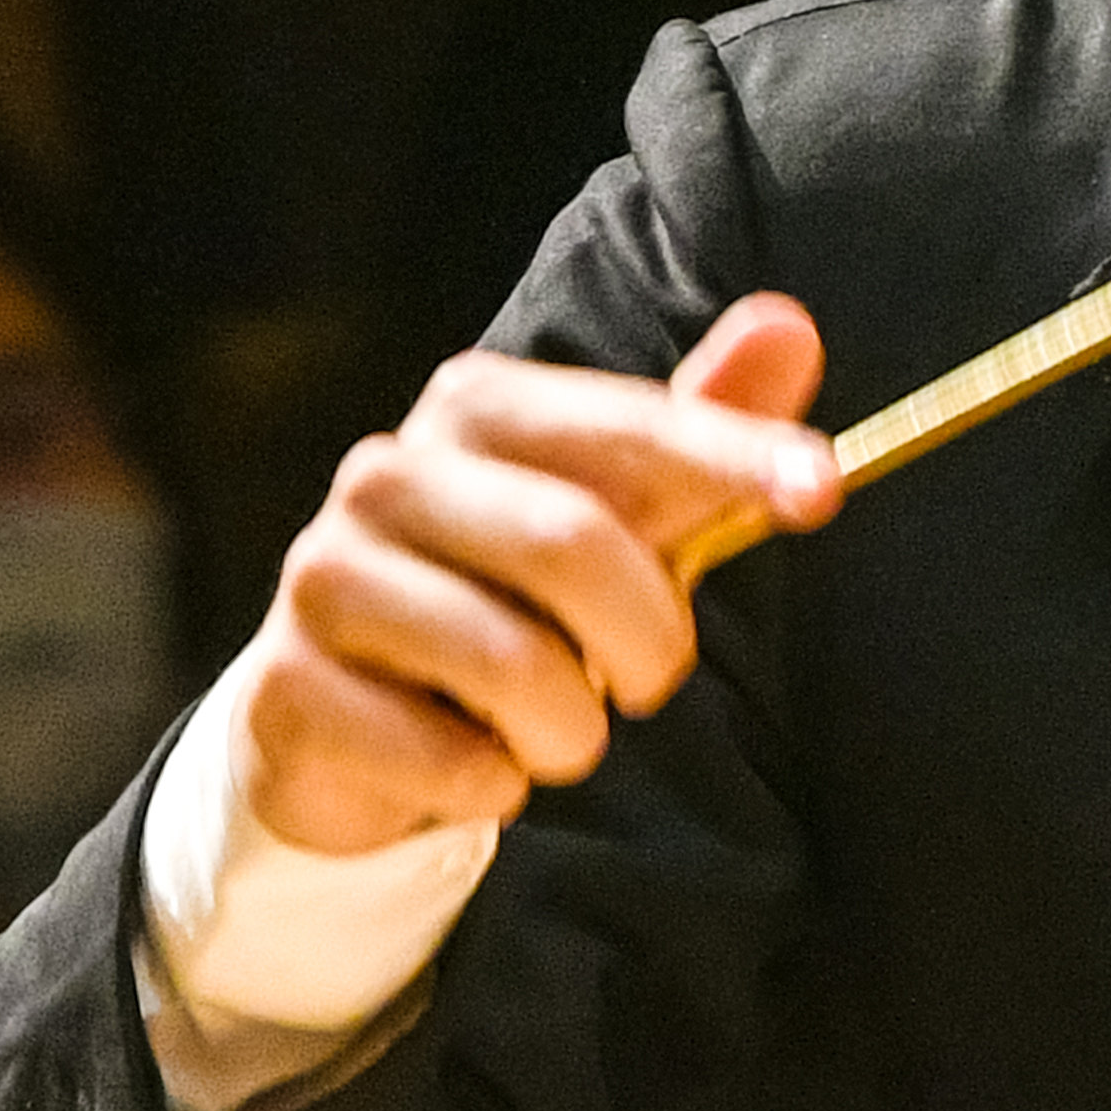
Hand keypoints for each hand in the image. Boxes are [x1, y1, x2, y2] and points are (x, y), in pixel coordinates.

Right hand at [237, 298, 837, 857]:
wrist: (345, 722)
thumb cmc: (508, 600)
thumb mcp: (617, 515)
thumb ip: (698, 429)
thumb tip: (793, 324)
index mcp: (476, 409)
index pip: (629, 428)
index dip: (732, 455)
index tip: (823, 489)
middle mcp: (387, 474)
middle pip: (575, 544)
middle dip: (648, 640)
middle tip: (645, 679)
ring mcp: (324, 579)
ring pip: (515, 667)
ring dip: (571, 729)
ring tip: (547, 723)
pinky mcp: (288, 692)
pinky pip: (452, 762)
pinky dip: (494, 785)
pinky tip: (465, 761)